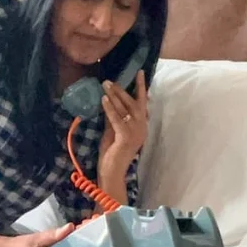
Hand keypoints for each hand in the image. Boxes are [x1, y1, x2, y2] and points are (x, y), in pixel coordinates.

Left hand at [97, 70, 147, 198]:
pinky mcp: (126, 137)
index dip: (141, 88)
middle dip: (122, 90)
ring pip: (126, 109)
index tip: (140, 72)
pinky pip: (117, 119)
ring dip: (115, 96)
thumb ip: (113, 118)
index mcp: (141, 127)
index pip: (142, 103)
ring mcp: (136, 133)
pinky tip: (104, 99)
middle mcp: (142, 128)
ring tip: (105, 85)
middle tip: (110, 80)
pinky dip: (110, 109)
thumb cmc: (111, 155)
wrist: (112, 174)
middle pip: (134, 103)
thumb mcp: (112, 131)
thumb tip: (109, 100)